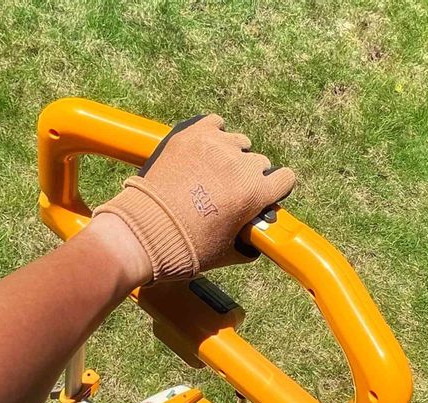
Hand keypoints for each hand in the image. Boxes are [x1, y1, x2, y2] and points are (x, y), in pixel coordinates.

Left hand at [93, 114, 295, 282]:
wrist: (142, 234)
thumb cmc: (184, 249)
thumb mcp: (225, 254)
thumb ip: (248, 243)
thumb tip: (254, 240)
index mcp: (254, 193)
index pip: (285, 178)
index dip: (274, 189)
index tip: (262, 195)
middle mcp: (239, 164)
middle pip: (258, 162)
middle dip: (247, 176)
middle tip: (225, 192)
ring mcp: (214, 145)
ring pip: (236, 142)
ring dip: (229, 155)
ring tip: (208, 173)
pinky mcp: (190, 135)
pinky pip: (213, 123)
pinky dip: (211, 135)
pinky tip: (202, 151)